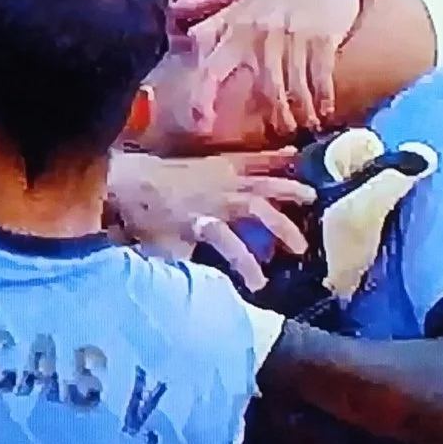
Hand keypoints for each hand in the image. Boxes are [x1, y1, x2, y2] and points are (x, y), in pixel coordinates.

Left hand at [109, 150, 315, 289]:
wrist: (131, 180)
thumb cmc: (146, 217)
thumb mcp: (162, 249)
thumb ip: (185, 266)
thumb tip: (201, 288)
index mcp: (202, 221)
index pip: (231, 246)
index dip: (247, 266)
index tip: (260, 285)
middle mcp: (218, 198)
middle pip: (257, 210)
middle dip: (281, 228)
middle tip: (301, 249)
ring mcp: (222, 177)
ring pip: (261, 181)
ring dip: (288, 190)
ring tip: (312, 197)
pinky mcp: (222, 162)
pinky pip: (253, 159)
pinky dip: (273, 157)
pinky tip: (293, 155)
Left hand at [188, 0, 361, 136]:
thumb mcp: (243, 6)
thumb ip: (219, 29)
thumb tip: (192, 49)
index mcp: (235, 28)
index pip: (210, 68)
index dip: (202, 98)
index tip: (203, 125)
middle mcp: (258, 33)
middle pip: (264, 88)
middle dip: (275, 115)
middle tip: (282, 131)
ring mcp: (290, 34)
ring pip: (294, 88)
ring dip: (302, 111)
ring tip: (308, 124)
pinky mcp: (321, 35)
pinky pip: (319, 77)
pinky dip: (323, 98)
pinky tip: (326, 109)